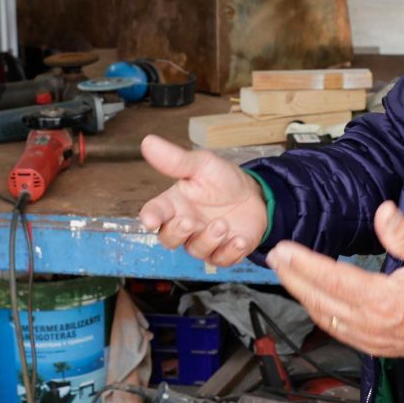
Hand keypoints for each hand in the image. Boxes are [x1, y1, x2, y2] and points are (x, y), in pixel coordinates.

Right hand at [136, 135, 268, 266]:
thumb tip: (148, 142)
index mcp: (175, 203)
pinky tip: (239, 239)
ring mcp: (203, 241)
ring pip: (196, 250)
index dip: (150, 217)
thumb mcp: (202, 164)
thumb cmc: (222, 180)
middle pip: (168, 238)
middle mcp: (185, 224)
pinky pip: (221, 260)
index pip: (154, 212)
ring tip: (224, 224)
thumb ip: (176, 160)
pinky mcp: (223, 252)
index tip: (150, 220)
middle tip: (191, 222)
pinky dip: (230, 252)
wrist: (255, 195)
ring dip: (209, 240)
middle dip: (178, 232)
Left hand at [266, 201, 403, 357]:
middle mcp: (370, 322)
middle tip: (274, 257)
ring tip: (286, 273)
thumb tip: (384, 211)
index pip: (332, 278)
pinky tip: (311, 298)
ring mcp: (369, 338)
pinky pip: (335, 329)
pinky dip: (318, 311)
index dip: (304, 264)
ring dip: (301, 295)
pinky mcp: (371, 346)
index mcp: (383, 299)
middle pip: (318, 299)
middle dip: (292, 278)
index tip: (284, 250)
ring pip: (323, 316)